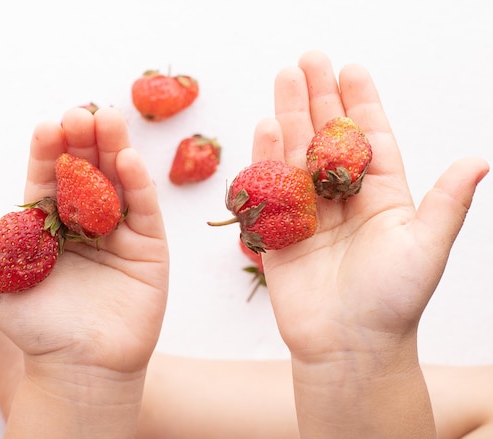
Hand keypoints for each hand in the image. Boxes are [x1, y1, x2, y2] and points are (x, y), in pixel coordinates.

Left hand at [0, 107, 168, 375]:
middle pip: (87, 172)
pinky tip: (127, 159)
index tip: (48, 127)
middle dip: (84, 142)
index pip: (49, 179)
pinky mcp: (148, 248)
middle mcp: (85, 224)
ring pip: (117, 183)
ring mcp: (119, 234)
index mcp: (50, 227)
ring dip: (114, 149)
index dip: (49, 152)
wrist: (79, 368)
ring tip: (107, 119)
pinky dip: (138, 183)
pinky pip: (144, 210)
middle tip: (81, 114)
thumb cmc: (35, 329)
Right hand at [253, 51, 487, 361]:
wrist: (349, 346)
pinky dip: (266, 156)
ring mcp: (309, 213)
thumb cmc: (393, 301)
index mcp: (382, 197)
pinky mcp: (279, 232)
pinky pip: (270, 188)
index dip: (360, 102)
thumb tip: (479, 160)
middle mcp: (343, 199)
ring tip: (285, 78)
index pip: (369, 138)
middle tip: (309, 59)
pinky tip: (266, 125)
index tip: (351, 68)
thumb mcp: (427, 247)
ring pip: (296, 155)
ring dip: (291, 115)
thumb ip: (446, 202)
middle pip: (327, 137)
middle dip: (319, 97)